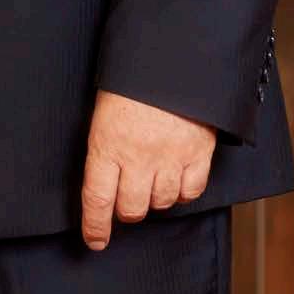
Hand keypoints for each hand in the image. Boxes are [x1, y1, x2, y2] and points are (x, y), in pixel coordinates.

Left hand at [80, 89, 215, 250]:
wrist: (173, 52)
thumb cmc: (131, 79)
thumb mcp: (104, 107)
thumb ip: (104, 143)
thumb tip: (101, 177)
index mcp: (107, 143)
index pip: (97, 199)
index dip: (94, 226)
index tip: (95, 240)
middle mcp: (138, 157)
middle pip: (132, 208)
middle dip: (126, 209)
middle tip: (126, 197)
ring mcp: (170, 157)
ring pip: (161, 202)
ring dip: (154, 197)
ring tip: (152, 177)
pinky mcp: (198, 153)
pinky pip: (191, 191)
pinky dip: (183, 190)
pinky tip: (176, 177)